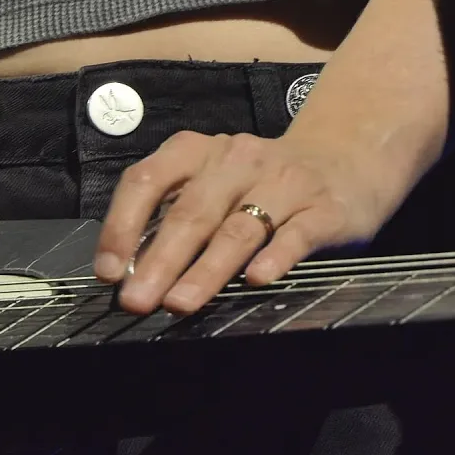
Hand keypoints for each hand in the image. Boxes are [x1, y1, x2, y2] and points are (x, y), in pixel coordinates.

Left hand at [92, 130, 402, 315]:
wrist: (346, 158)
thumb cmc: (258, 183)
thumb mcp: (210, 183)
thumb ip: (170, 215)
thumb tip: (125, 270)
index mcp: (196, 151)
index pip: (147, 181)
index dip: (121, 225)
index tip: (108, 269)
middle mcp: (236, 160)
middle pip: (190, 213)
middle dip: (159, 261)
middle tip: (136, 300)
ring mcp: (283, 182)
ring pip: (237, 229)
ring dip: (205, 269)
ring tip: (179, 302)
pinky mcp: (324, 209)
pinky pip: (295, 235)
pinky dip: (274, 258)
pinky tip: (254, 281)